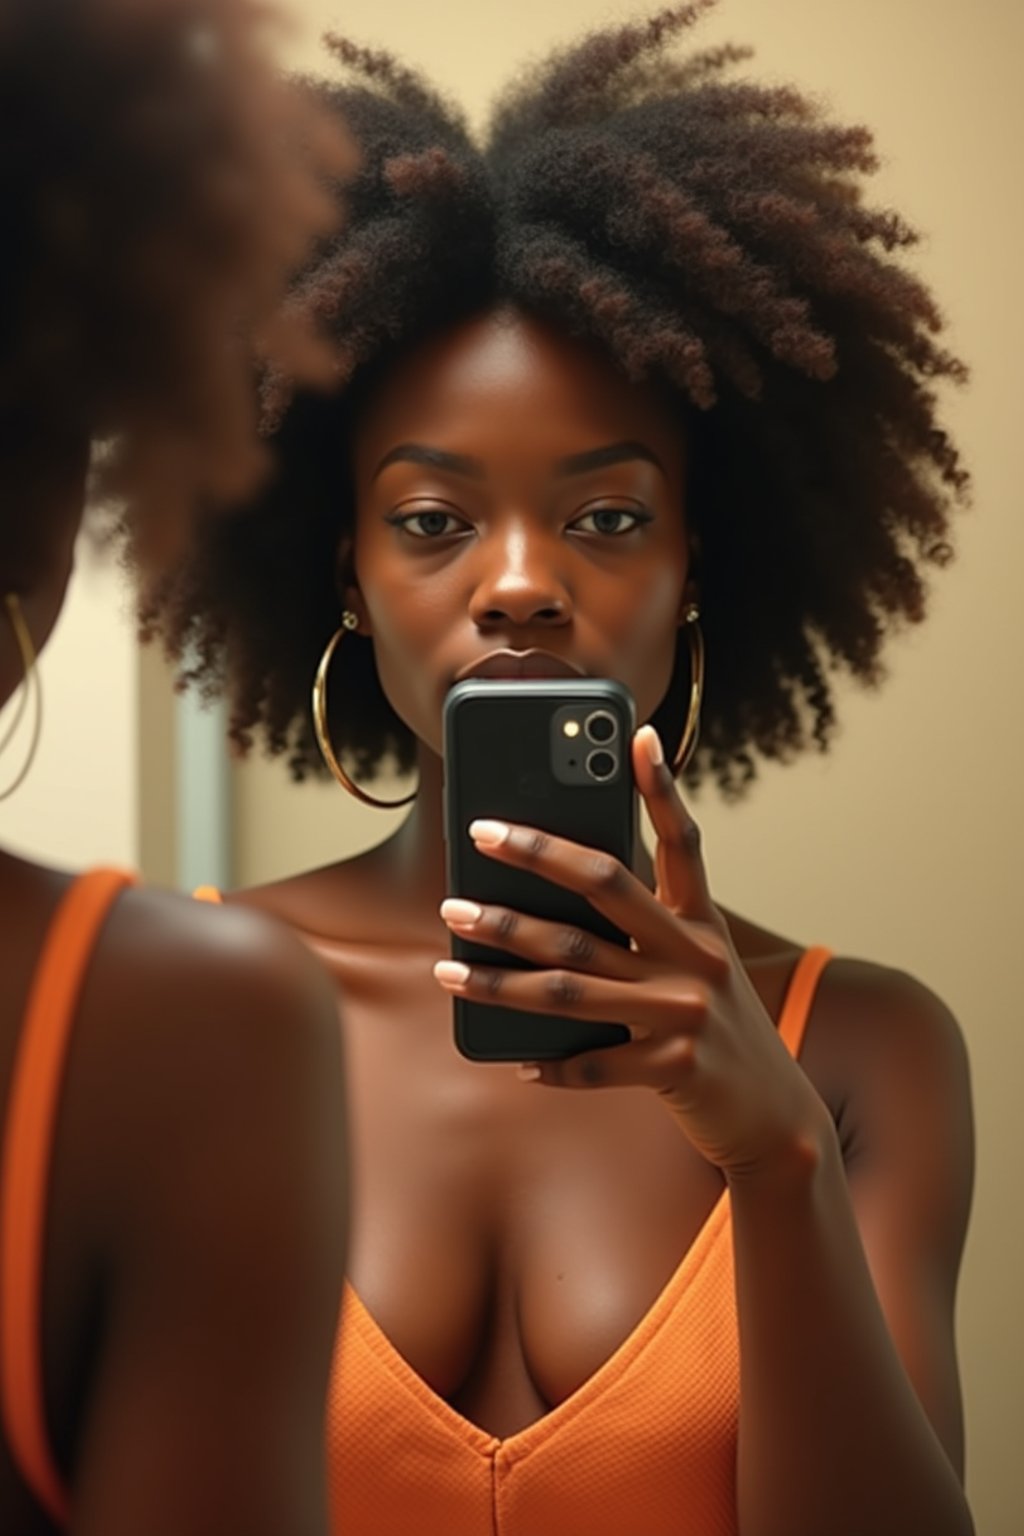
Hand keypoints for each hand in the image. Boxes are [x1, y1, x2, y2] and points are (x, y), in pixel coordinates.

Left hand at [435, 725, 826, 1177]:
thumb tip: (542, 914)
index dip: (662, 787)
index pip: (682, 843)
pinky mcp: (676, 1068)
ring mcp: (687, 1013)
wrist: (776, 1120)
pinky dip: (545, 1062)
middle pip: (604, 890)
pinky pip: (591, 1063)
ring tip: (446, 962)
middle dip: (536, 856)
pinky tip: (509, 1056)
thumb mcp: (693, 974)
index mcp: (702, 926)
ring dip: (499, 973)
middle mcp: (697, 959)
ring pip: (571, 982)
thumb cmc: (715, 1034)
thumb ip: (640, 940)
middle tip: (479, 835)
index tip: (638, 735)